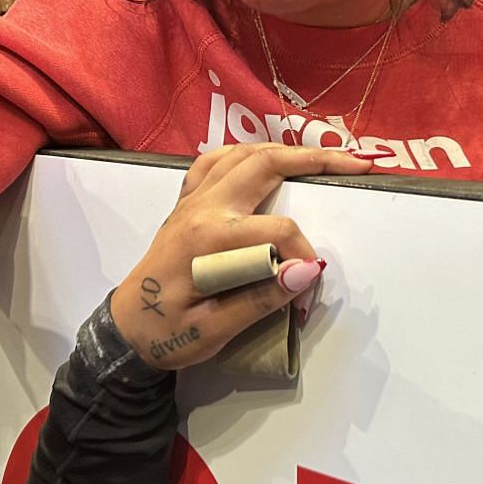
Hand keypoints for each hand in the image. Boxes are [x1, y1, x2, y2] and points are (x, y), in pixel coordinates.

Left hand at [110, 143, 373, 369]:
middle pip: (265, 163)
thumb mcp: (215, 330)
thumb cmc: (167, 334)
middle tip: (357, 162)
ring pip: (242, 152)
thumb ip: (261, 299)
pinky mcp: (186, 202)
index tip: (308, 289)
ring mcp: (191, 199)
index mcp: (207, 238)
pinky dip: (246, 153)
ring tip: (323, 156)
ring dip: (285, 149)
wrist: (125, 331)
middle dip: (315, 159)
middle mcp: (201, 207)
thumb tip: (308, 271)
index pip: (277, 231)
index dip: (303, 257)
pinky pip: (216, 160)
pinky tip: (267, 159)